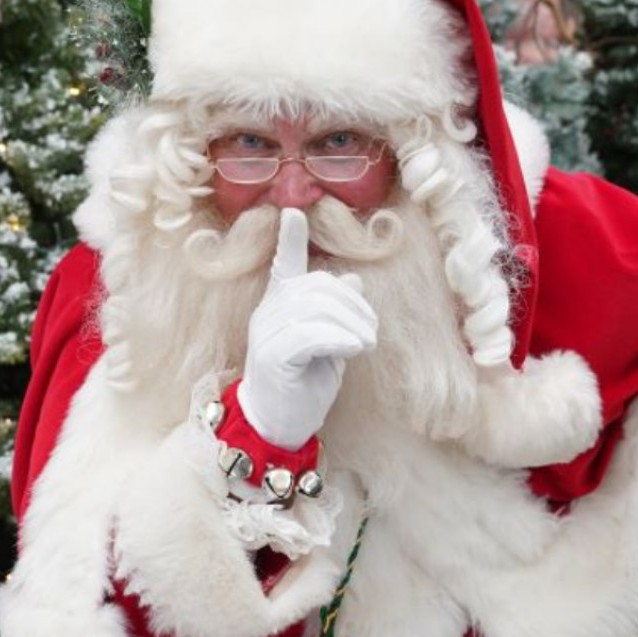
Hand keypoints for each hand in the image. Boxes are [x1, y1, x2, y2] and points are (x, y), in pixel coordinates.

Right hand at [238, 209, 376, 447]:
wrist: (280, 424)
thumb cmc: (304, 383)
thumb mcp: (329, 343)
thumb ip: (338, 313)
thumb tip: (354, 279)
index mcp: (280, 306)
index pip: (283, 264)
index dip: (289, 239)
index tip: (293, 212)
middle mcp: (268, 313)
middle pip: (317, 286)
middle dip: (354, 305)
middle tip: (371, 332)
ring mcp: (266, 333)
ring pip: (317, 308)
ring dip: (353, 325)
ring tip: (366, 344)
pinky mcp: (271, 356)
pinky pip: (311, 334)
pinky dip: (340, 339)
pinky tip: (355, 350)